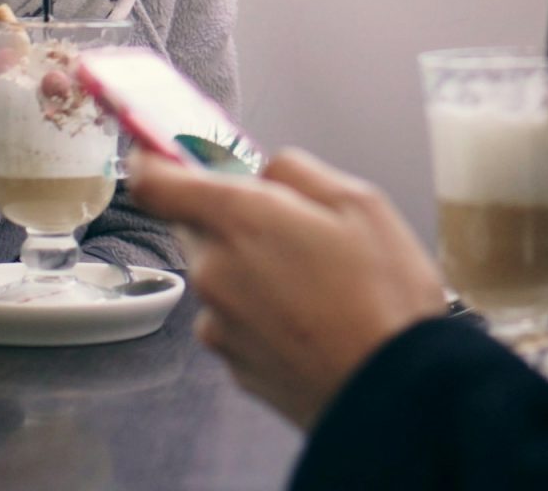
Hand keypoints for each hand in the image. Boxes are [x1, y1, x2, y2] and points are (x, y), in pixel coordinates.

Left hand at [128, 149, 445, 428]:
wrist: (395, 392)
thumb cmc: (383, 296)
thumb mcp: (360, 202)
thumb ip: (298, 171)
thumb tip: (268, 171)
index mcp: (239, 220)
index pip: (155, 183)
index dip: (153, 162)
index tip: (163, 155)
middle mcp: (214, 271)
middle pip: (195, 228)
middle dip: (233, 220)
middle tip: (293, 227)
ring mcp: (219, 323)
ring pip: (219, 274)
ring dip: (252, 268)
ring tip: (318, 284)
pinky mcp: (233, 364)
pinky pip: (235, 318)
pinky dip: (262, 312)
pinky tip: (312, 319)